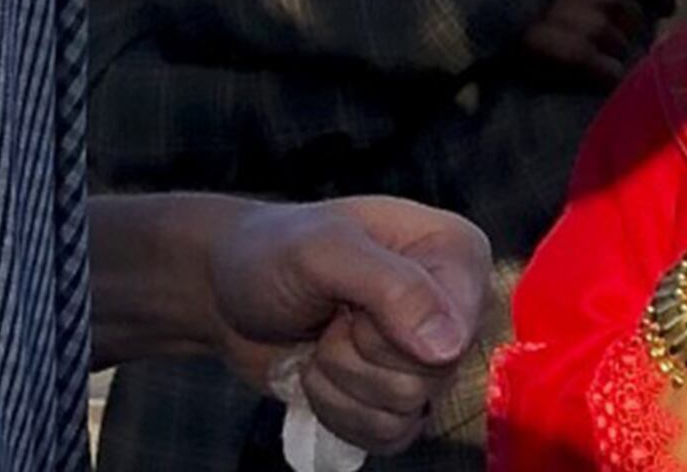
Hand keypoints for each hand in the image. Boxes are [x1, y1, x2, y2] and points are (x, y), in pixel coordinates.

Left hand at [210, 196, 492, 452]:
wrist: (227, 293)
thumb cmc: (273, 253)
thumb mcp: (324, 250)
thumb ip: (392, 286)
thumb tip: (448, 347)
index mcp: (454, 252)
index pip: (458, 329)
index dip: (393, 334)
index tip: (351, 305)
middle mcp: (453, 305)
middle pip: (432, 377)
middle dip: (358, 356)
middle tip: (331, 317)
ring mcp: (427, 358)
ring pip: (407, 411)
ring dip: (342, 382)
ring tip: (322, 338)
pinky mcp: (398, 401)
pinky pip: (388, 437)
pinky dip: (338, 411)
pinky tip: (320, 371)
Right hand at [520, 0, 673, 80]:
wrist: (476, 11)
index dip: (657, 2)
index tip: (654, 10)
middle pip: (638, 24)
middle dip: (622, 31)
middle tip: (589, 32)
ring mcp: (590, 23)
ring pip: (624, 51)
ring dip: (607, 55)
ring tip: (577, 49)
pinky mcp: (575, 54)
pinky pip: (611, 74)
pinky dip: (602, 78)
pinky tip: (581, 72)